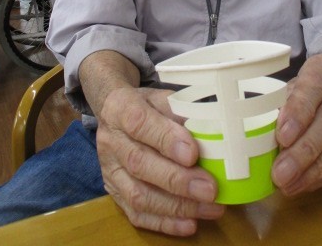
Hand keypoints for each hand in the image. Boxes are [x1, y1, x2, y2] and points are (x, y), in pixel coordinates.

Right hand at [96, 84, 224, 236]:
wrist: (113, 112)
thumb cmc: (146, 105)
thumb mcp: (162, 97)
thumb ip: (182, 112)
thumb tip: (212, 132)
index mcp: (120, 107)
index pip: (140, 123)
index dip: (166, 139)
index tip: (193, 153)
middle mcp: (111, 140)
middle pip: (139, 163)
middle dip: (178, 180)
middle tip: (210, 189)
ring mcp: (109, 169)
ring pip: (138, 194)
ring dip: (176, 206)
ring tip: (209, 207)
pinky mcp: (113, 192)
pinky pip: (136, 213)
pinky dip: (164, 222)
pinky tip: (189, 223)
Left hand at [271, 54, 321, 195]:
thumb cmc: (306, 90)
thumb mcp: (290, 87)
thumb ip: (280, 106)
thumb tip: (263, 135)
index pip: (314, 87)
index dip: (299, 112)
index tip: (282, 136)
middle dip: (304, 150)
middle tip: (281, 172)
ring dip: (315, 170)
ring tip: (290, 184)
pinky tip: (303, 184)